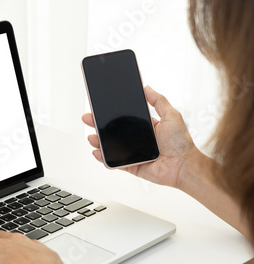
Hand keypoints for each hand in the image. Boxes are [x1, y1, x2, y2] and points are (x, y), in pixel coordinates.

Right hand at [82, 86, 199, 188]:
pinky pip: (114, 162)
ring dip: (98, 141)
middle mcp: (137, 139)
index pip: (124, 118)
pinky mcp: (131, 166)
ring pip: (111, 146)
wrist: (183, 166)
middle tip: (89, 118)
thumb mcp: (172, 115)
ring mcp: (133, 153)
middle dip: (99, 125)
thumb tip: (147, 87)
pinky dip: (103, 158)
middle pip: (113, 131)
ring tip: (92, 136)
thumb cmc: (181, 143)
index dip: (112, 113)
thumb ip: (159, 101)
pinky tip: (97, 152)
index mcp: (146, 126)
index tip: (101, 106)